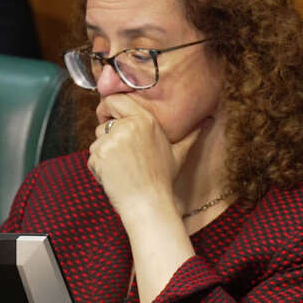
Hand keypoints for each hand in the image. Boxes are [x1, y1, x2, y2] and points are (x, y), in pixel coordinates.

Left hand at [87, 95, 203, 221]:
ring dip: (104, 156)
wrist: (148, 202)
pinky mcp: (99, 154)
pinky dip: (99, 168)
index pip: (115, 100)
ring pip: (97, 142)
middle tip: (124, 157)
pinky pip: (92, 157)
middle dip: (108, 139)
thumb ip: (191, 134)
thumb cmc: (163, 179)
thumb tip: (210, 120)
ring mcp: (112, 139)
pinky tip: (115, 176)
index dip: (108, 110)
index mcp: (146, 120)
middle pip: (103, 124)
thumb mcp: (179, 153)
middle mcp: (128, 126)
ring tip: (123, 169)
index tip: (110, 120)